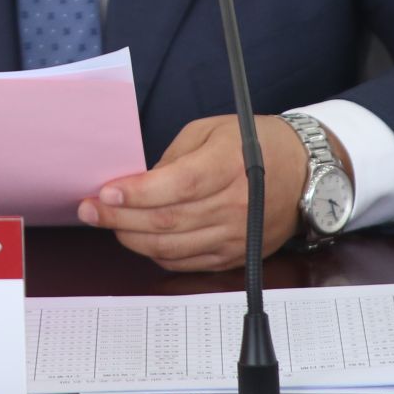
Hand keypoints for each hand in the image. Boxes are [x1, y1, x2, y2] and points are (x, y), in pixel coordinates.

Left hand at [76, 114, 311, 270]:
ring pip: (171, 248)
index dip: (136, 193)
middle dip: (119, 218)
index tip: (103, 192)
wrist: (305, 172)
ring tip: (107, 223)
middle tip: (89, 209)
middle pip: (166, 222)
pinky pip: (185, 263)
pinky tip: (138, 238)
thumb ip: (174, 157)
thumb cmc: (256, 143)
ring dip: (132, 238)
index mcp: (228, 167)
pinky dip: (156, 254)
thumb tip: (138, 182)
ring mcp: (235, 236)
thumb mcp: (211, 130)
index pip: (176, 187)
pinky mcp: (234, 256)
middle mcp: (234, 207)